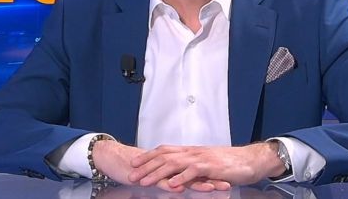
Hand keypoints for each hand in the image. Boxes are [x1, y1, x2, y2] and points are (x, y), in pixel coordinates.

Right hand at [92, 140, 224, 191]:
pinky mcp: (149, 176)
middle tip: (228, 183)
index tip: (230, 178)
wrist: (117, 159)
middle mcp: (172, 165)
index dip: (213, 174)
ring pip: (182, 176)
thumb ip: (176, 177)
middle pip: (195, 172)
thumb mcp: (162, 174)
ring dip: (198, 183)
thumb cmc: (140, 168)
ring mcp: (161, 171)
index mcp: (177, 164)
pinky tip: (181, 189)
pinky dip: (172, 185)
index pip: (199, 169)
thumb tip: (190, 184)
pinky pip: (163, 181)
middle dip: (212, 178)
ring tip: (213, 188)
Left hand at [128, 143, 285, 189]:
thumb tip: (177, 174)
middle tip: (131, 175)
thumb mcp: (206, 164)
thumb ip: (191, 168)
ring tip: (145, 181)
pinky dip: (181, 178)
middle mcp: (193, 152)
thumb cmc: (230, 164)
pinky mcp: (212, 167)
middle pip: (164, 156)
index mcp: (191, 151)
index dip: (148, 156)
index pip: (164, 150)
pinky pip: (193, 172)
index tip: (134, 163)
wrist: (251, 160)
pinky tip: (171, 185)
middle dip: (146, 166)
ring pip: (174, 164)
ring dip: (158, 173)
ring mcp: (202, 159)